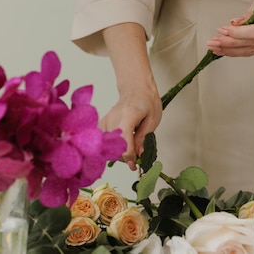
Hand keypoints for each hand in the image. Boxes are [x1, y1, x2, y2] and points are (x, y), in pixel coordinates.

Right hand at [101, 22, 161, 169]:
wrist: (136, 89)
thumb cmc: (146, 102)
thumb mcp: (152, 120)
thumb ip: (143, 139)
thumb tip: (138, 156)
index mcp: (128, 115)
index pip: (124, 143)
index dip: (129, 158)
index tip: (135, 165)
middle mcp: (113, 118)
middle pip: (112, 147)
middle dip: (123, 157)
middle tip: (135, 157)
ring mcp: (105, 121)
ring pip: (105, 146)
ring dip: (117, 152)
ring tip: (129, 148)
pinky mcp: (101, 124)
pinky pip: (102, 142)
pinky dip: (110, 147)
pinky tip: (119, 145)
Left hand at [206, 0, 253, 56]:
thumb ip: (249, 14)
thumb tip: (234, 23)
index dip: (237, 33)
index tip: (222, 30)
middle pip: (252, 44)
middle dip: (230, 44)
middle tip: (213, 42)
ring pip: (252, 50)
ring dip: (232, 50)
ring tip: (216, 48)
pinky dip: (240, 50)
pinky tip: (228, 50)